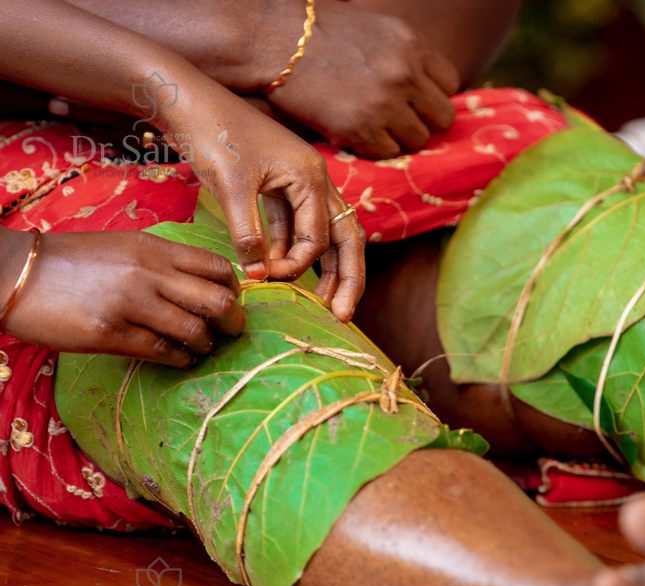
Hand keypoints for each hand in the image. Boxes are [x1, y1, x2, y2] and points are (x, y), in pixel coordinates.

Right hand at [1, 229, 244, 367]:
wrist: (14, 273)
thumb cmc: (72, 262)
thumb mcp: (124, 247)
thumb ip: (163, 262)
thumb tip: (204, 286)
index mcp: (154, 248)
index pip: (219, 268)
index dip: (234, 290)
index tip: (231, 302)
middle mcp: (148, 273)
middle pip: (219, 302)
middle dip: (233, 323)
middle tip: (229, 332)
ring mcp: (130, 304)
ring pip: (196, 331)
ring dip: (206, 345)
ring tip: (200, 348)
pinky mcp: (110, 333)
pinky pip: (162, 351)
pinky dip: (180, 359)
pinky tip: (178, 358)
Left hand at [160, 86, 366, 320]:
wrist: (187, 99)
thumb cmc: (212, 134)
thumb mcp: (229, 186)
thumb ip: (248, 233)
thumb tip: (259, 276)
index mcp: (311, 177)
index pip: (319, 238)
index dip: (297, 265)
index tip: (266, 279)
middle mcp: (315, 181)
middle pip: (346, 239)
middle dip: (347, 279)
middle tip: (342, 316)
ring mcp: (300, 184)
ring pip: (325, 235)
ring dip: (323, 269)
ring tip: (322, 304)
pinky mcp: (279, 187)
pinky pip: (296, 226)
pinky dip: (292, 251)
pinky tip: (280, 272)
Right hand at [257, 0, 459, 157]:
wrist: (272, 39)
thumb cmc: (319, 32)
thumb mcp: (375, 28)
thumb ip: (404, 54)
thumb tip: (424, 83)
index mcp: (412, 44)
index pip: (450, 83)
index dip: (431, 95)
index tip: (414, 100)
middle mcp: (405, 73)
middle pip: (442, 118)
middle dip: (422, 121)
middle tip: (398, 121)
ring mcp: (385, 103)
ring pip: (417, 140)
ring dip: (398, 138)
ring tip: (374, 127)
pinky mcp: (361, 128)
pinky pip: (388, 153)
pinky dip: (374, 148)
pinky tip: (355, 132)